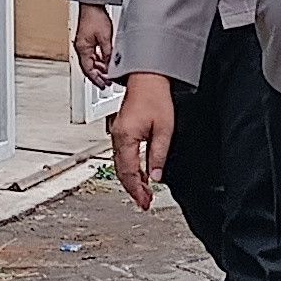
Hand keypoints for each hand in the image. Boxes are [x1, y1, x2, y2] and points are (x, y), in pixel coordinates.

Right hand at [72, 3, 116, 85]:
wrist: (93, 5)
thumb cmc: (95, 17)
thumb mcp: (105, 38)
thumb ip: (108, 54)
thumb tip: (111, 65)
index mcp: (82, 49)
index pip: (88, 70)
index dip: (96, 79)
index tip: (103, 85)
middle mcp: (81, 48)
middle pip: (89, 67)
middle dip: (98, 76)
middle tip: (107, 82)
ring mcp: (84, 45)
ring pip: (92, 62)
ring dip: (100, 68)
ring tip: (109, 74)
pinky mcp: (88, 40)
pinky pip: (93, 55)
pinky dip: (100, 60)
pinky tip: (107, 62)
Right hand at [107, 73, 177, 211]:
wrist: (147, 77)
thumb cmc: (155, 97)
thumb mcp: (164, 129)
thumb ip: (158, 155)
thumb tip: (157, 176)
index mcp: (125, 138)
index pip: (129, 173)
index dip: (137, 191)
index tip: (145, 202)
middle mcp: (117, 137)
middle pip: (121, 171)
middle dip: (133, 189)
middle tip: (145, 202)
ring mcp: (116, 133)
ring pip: (120, 164)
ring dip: (131, 179)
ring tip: (144, 192)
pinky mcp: (120, 130)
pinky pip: (122, 155)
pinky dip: (129, 168)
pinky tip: (139, 173)